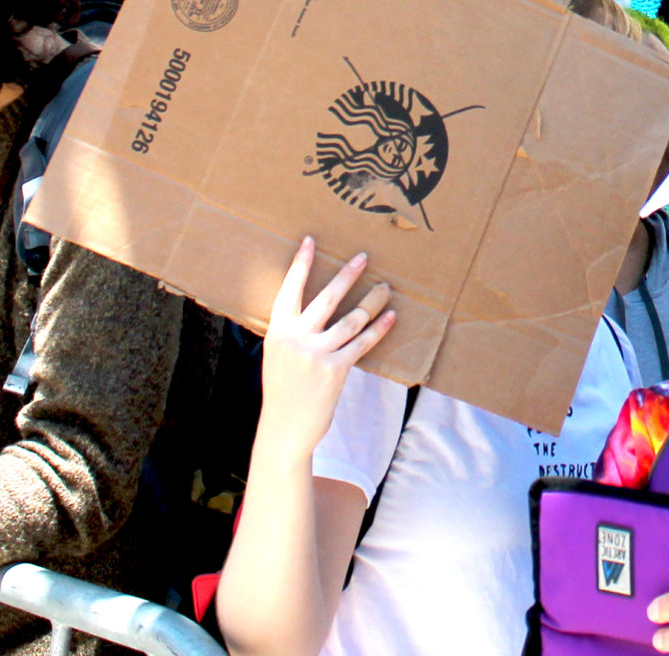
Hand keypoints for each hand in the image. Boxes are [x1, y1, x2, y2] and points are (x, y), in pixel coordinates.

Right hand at [256, 239, 394, 457]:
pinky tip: (391, 317)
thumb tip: (311, 312)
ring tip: (385, 287)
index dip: (300, 265)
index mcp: (277, 332)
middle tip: (364, 257)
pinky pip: (362, 343)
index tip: (311, 241)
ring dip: (372, 301)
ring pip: (351, 319)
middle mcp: (296, 339)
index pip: (289, 290)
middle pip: (327, 298)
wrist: (284, 429)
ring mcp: (316, 354)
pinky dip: (379, 328)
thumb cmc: (283, 391)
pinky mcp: (335, 369)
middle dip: (348, 275)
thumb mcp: (278, 356)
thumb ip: (292, 333)